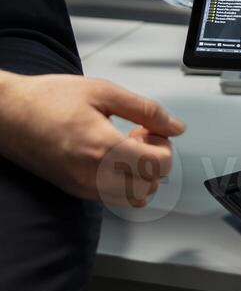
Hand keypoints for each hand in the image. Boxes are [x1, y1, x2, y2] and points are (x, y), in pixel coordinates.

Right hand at [0, 72, 185, 206]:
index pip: (158, 166)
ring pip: (134, 198)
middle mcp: (94, 176)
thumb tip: (174, 125)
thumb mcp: (104, 91)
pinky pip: (113, 197)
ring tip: (127, 146)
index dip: (165, 146)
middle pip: (151, 186)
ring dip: (142, 174)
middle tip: (142, 136)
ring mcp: (84, 188)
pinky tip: (112, 154)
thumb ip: (145, 110)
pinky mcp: (75, 191)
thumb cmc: (48, 99)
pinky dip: (124, 180)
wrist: (9, 114)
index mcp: (103, 149)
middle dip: (156, 161)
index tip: (153, 129)